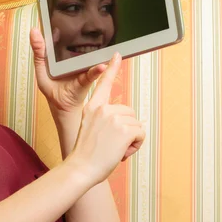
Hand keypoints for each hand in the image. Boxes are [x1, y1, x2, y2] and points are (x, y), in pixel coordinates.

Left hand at [30, 27, 106, 113]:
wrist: (61, 106)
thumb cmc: (52, 87)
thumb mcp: (41, 69)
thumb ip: (38, 52)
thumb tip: (34, 30)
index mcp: (64, 52)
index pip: (66, 35)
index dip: (65, 23)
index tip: (63, 9)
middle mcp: (76, 56)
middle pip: (82, 41)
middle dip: (86, 32)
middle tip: (88, 19)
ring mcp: (83, 66)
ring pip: (92, 55)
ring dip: (98, 49)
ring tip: (101, 40)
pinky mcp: (87, 78)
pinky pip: (93, 73)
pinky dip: (97, 69)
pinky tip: (101, 65)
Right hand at [67, 53, 144, 183]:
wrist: (81, 167)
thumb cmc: (85, 154)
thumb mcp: (89, 129)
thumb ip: (103, 120)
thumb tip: (127, 122)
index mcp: (92, 107)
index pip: (103, 83)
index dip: (112, 68)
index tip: (117, 54)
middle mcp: (102, 109)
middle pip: (129, 112)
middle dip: (127, 129)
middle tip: (113, 144)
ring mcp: (113, 117)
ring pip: (136, 124)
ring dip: (131, 138)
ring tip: (115, 149)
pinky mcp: (124, 128)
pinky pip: (140, 133)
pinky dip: (136, 144)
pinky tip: (121, 151)